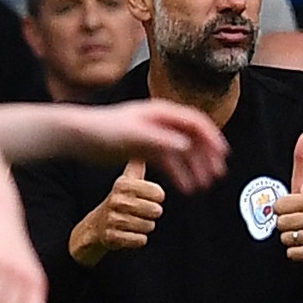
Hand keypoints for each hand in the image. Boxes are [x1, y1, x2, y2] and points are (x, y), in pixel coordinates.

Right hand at [69, 160, 164, 267]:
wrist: (95, 226)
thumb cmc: (117, 202)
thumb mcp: (126, 181)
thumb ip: (138, 165)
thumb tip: (147, 147)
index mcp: (123, 185)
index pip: (157, 193)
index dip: (157, 198)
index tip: (150, 198)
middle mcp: (117, 201)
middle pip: (155, 211)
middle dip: (152, 214)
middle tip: (142, 213)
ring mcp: (113, 219)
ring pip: (149, 226)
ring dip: (146, 227)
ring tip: (135, 222)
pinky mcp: (112, 237)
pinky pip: (140, 240)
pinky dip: (139, 239)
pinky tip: (130, 234)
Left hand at [77, 100, 228, 193]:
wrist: (79, 136)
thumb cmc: (103, 129)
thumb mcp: (133, 135)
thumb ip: (160, 140)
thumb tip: (187, 145)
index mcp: (161, 113)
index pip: (196, 122)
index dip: (212, 137)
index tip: (223, 155)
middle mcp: (161, 123)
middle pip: (193, 139)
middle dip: (207, 156)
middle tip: (217, 175)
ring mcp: (154, 137)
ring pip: (182, 154)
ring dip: (194, 168)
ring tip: (203, 186)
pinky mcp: (144, 150)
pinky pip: (168, 163)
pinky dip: (178, 175)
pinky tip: (185, 189)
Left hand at [273, 132, 302, 264]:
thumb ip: (301, 161)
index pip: (278, 206)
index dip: (279, 210)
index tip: (289, 209)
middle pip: (280, 224)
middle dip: (283, 226)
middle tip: (294, 224)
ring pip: (286, 239)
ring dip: (288, 240)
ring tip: (300, 235)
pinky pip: (292, 254)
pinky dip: (294, 253)